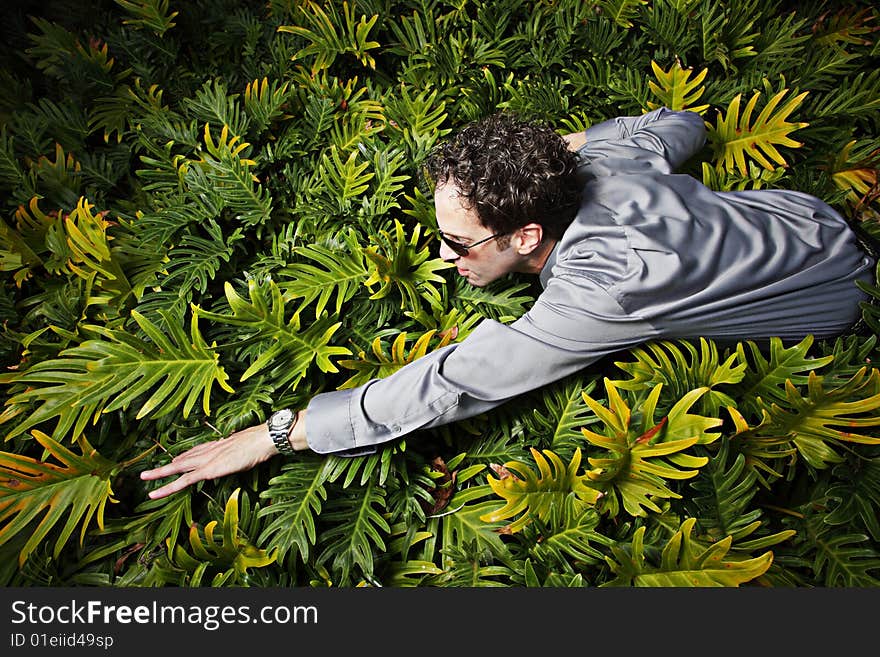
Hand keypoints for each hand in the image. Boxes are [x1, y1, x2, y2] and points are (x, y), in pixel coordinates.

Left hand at [140, 420, 295, 499]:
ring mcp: (205, 461)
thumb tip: (238, 454)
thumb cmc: (258, 444)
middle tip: (147, 472)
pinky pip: (182, 481)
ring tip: (143, 478)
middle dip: (164, 467)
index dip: (183, 457)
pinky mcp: (206, 471)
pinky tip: (156, 493)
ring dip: (158, 474)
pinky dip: (167, 487)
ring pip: (176, 470)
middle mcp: (206, 451)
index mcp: (215, 446)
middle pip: (181, 460)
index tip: (174, 461)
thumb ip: (236, 453)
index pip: (194, 452)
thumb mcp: (244, 450)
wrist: (260, 440)